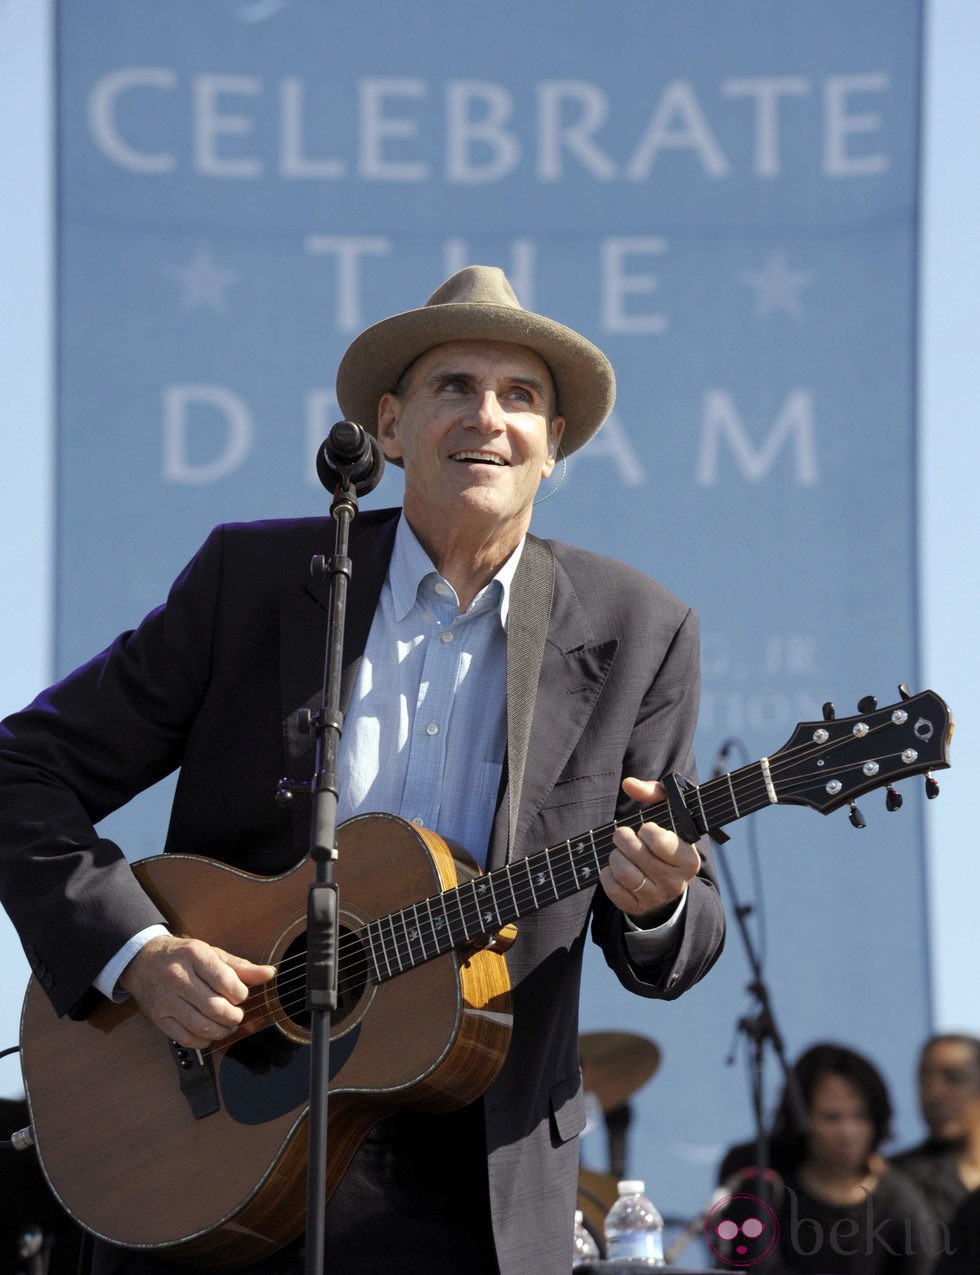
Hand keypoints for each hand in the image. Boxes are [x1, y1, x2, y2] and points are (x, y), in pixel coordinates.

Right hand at [119, 934, 274, 1048]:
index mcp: (194, 955)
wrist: (142, 960)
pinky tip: (209, 1033)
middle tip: (237, 1014)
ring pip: (200, 1025)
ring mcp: (165, 999)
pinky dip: (202, 1040)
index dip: (240, 994)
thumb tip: (269, 973)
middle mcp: (178, 977)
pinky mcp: (158, 1018)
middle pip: (214, 1007)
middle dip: (233, 1016)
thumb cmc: (182, 956)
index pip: (226, 981)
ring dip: (221, 1031)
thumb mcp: (211, 953)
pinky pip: (184, 1038)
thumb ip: (241, 966)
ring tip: (227, 1025)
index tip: (241, 995)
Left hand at [600, 777, 701, 922]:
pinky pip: (612, 889)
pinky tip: (615, 868)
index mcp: (689, 860)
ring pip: (623, 872)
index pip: (659, 841)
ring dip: (614, 855)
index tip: (646, 828)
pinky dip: (607, 874)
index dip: (647, 830)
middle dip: (623, 837)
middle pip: (636, 854)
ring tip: (619, 850)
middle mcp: (676, 882)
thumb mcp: (668, 812)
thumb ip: (654, 792)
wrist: (667, 876)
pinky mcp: (637, 907)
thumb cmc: (666, 836)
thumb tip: (629, 784)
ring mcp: (656, 897)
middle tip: (623, 834)